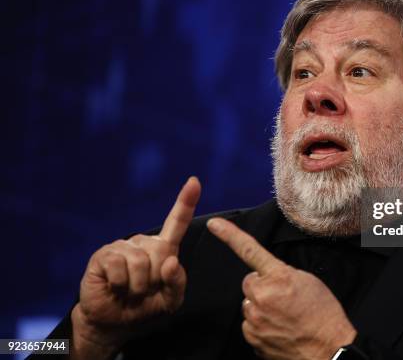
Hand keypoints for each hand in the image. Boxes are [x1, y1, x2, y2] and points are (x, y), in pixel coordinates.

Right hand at [70, 177, 200, 358]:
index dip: (186, 202)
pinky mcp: (103, 255)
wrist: (113, 324)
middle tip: (145, 291)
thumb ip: (177, 282)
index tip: (194, 181)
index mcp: (163, 249)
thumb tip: (171, 262)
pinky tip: (115, 287)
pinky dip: (121, 285)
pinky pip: (120, 267)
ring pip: (141, 261)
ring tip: (130, 291)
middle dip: (156, 278)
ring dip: (138, 285)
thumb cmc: (144, 308)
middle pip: (162, 252)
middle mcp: (143, 242)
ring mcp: (122, 246)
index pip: (177, 223)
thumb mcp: (169, 300)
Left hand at [207, 218, 356, 359]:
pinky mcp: (252, 338)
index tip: (214, 224)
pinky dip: (261, 325)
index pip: (249, 250)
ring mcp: (255, 319)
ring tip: (285, 316)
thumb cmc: (323, 314)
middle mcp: (262, 296)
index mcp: (278, 277)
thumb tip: (267, 278)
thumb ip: (282, 274)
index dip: (229, 234)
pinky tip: (279, 329)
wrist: (328, 349)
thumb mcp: (307, 281)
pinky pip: (250, 325)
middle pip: (249, 283)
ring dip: (261, 307)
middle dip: (262, 287)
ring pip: (249, 305)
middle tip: (283, 298)